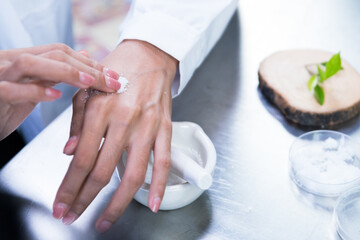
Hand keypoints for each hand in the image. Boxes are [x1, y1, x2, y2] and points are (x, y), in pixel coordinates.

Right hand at [0, 43, 120, 139]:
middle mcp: (11, 62)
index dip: (90, 63)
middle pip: (53, 54)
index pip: (62, 52)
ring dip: (64, 72)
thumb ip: (58, 72)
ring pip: (30, 63)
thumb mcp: (35, 87)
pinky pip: (10, 89)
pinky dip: (34, 91)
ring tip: (89, 83)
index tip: (114, 76)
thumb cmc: (5, 106)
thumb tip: (85, 56)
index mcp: (25, 60)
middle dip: (87, 68)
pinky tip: (55, 96)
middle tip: (113, 82)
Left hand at [53, 40, 177, 231]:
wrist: (150, 56)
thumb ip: (77, 123)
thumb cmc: (116, 71)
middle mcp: (124, 120)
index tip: (61, 204)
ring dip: (117, 203)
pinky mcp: (165, 129)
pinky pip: (163, 162)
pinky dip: (158, 186)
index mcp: (100, 109)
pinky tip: (152, 205)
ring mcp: (147, 126)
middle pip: (103, 171)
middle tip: (73, 216)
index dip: (69, 186)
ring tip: (105, 221)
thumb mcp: (87, 91)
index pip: (82, 158)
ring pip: (132, 173)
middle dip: (84, 199)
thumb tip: (70, 154)